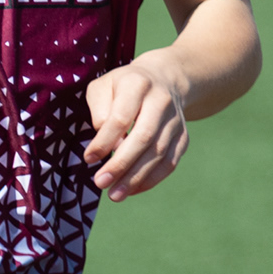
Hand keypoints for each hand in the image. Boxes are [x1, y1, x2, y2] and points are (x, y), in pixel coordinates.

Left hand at [83, 59, 186, 199]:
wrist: (164, 78)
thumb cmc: (123, 86)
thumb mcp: (103, 86)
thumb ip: (99, 110)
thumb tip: (104, 141)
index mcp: (137, 84)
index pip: (121, 117)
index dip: (105, 141)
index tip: (89, 159)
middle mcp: (161, 101)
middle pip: (144, 137)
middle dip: (121, 164)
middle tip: (101, 183)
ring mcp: (176, 120)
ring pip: (159, 153)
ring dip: (136, 178)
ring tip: (115, 195)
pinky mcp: (183, 137)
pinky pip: (170, 162)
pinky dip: (151, 179)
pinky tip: (133, 190)